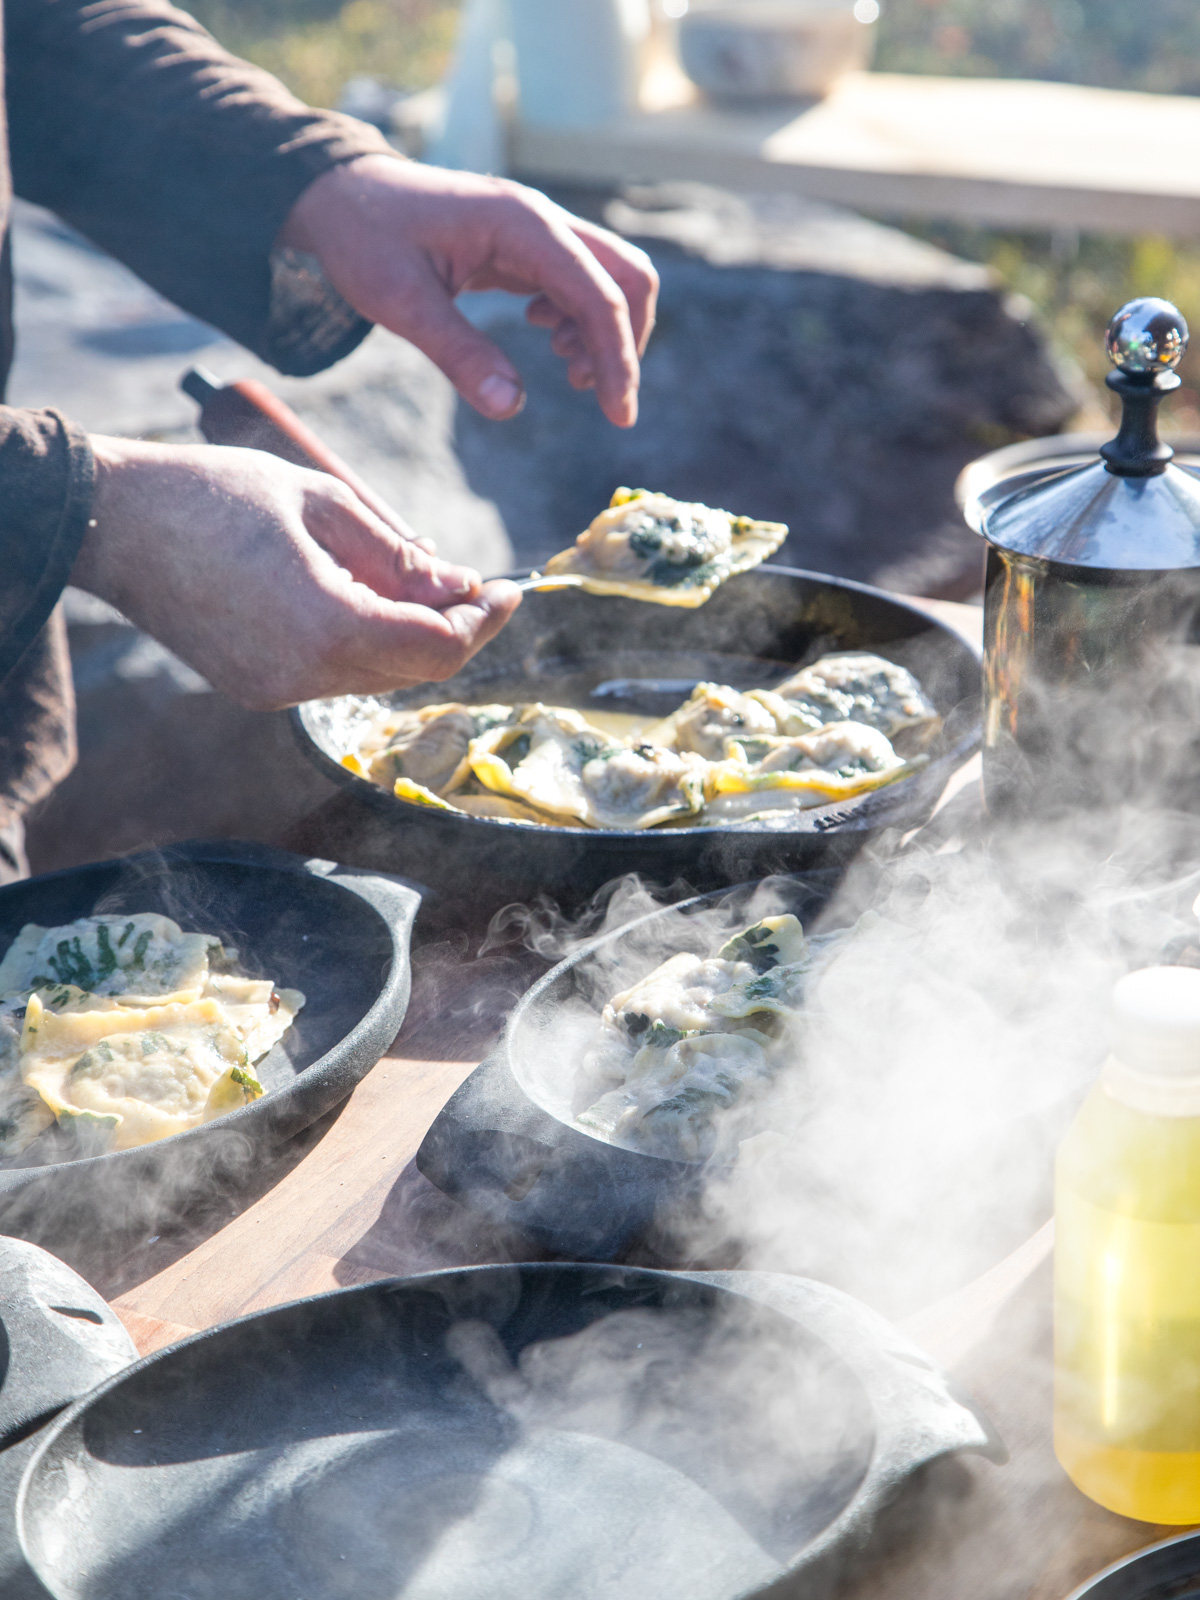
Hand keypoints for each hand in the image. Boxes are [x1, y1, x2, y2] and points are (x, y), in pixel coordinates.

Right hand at [72, 437, 521, 709]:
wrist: (114, 521)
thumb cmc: (215, 492)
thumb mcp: (323, 504)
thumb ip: (399, 555)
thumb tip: (461, 585)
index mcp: (328, 625)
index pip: (437, 647)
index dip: (482, 621)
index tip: (509, 588)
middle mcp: (305, 675)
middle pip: (413, 668)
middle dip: (453, 628)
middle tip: (475, 582)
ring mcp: (276, 691)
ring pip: (376, 675)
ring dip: (408, 634)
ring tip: (419, 578)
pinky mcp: (255, 690)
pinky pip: (334, 674)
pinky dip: (363, 641)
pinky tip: (363, 595)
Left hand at [278, 156, 658, 427]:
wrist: (335, 196)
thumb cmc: (363, 239)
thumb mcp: (400, 302)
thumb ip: (458, 353)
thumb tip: (511, 406)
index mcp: (522, 223)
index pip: (599, 293)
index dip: (617, 358)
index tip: (618, 415)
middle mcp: (540, 220)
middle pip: (627, 276)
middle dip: (625, 342)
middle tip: (600, 399)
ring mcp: (535, 231)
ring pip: (608, 280)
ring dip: (603, 333)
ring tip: (565, 372)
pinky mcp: (524, 247)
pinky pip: (578, 283)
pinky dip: (580, 320)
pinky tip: (547, 341)